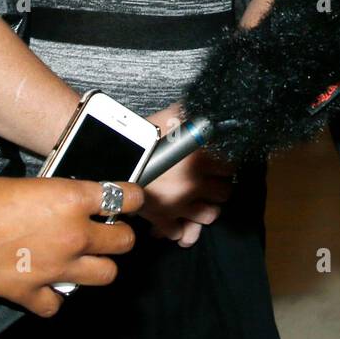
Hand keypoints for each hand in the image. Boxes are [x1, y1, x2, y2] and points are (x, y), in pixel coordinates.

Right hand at [0, 177, 142, 316]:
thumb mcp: (29, 183)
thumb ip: (59, 194)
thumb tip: (74, 201)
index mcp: (72, 198)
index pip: (127, 197)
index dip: (133, 198)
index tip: (132, 200)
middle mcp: (73, 233)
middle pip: (124, 241)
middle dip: (120, 235)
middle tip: (109, 231)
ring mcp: (56, 267)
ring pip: (106, 274)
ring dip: (98, 267)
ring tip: (85, 259)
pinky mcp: (32, 292)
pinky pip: (58, 303)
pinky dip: (55, 297)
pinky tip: (47, 285)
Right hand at [139, 100, 232, 246]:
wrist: (108, 156)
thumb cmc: (139, 134)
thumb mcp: (169, 116)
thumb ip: (192, 113)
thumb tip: (208, 105)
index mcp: (201, 157)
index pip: (231, 166)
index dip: (226, 163)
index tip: (220, 162)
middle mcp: (195, 183)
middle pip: (224, 193)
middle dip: (218, 187)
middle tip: (210, 182)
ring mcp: (180, 204)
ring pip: (210, 216)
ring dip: (205, 209)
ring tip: (198, 202)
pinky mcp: (161, 219)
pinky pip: (179, 233)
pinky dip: (180, 230)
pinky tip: (177, 220)